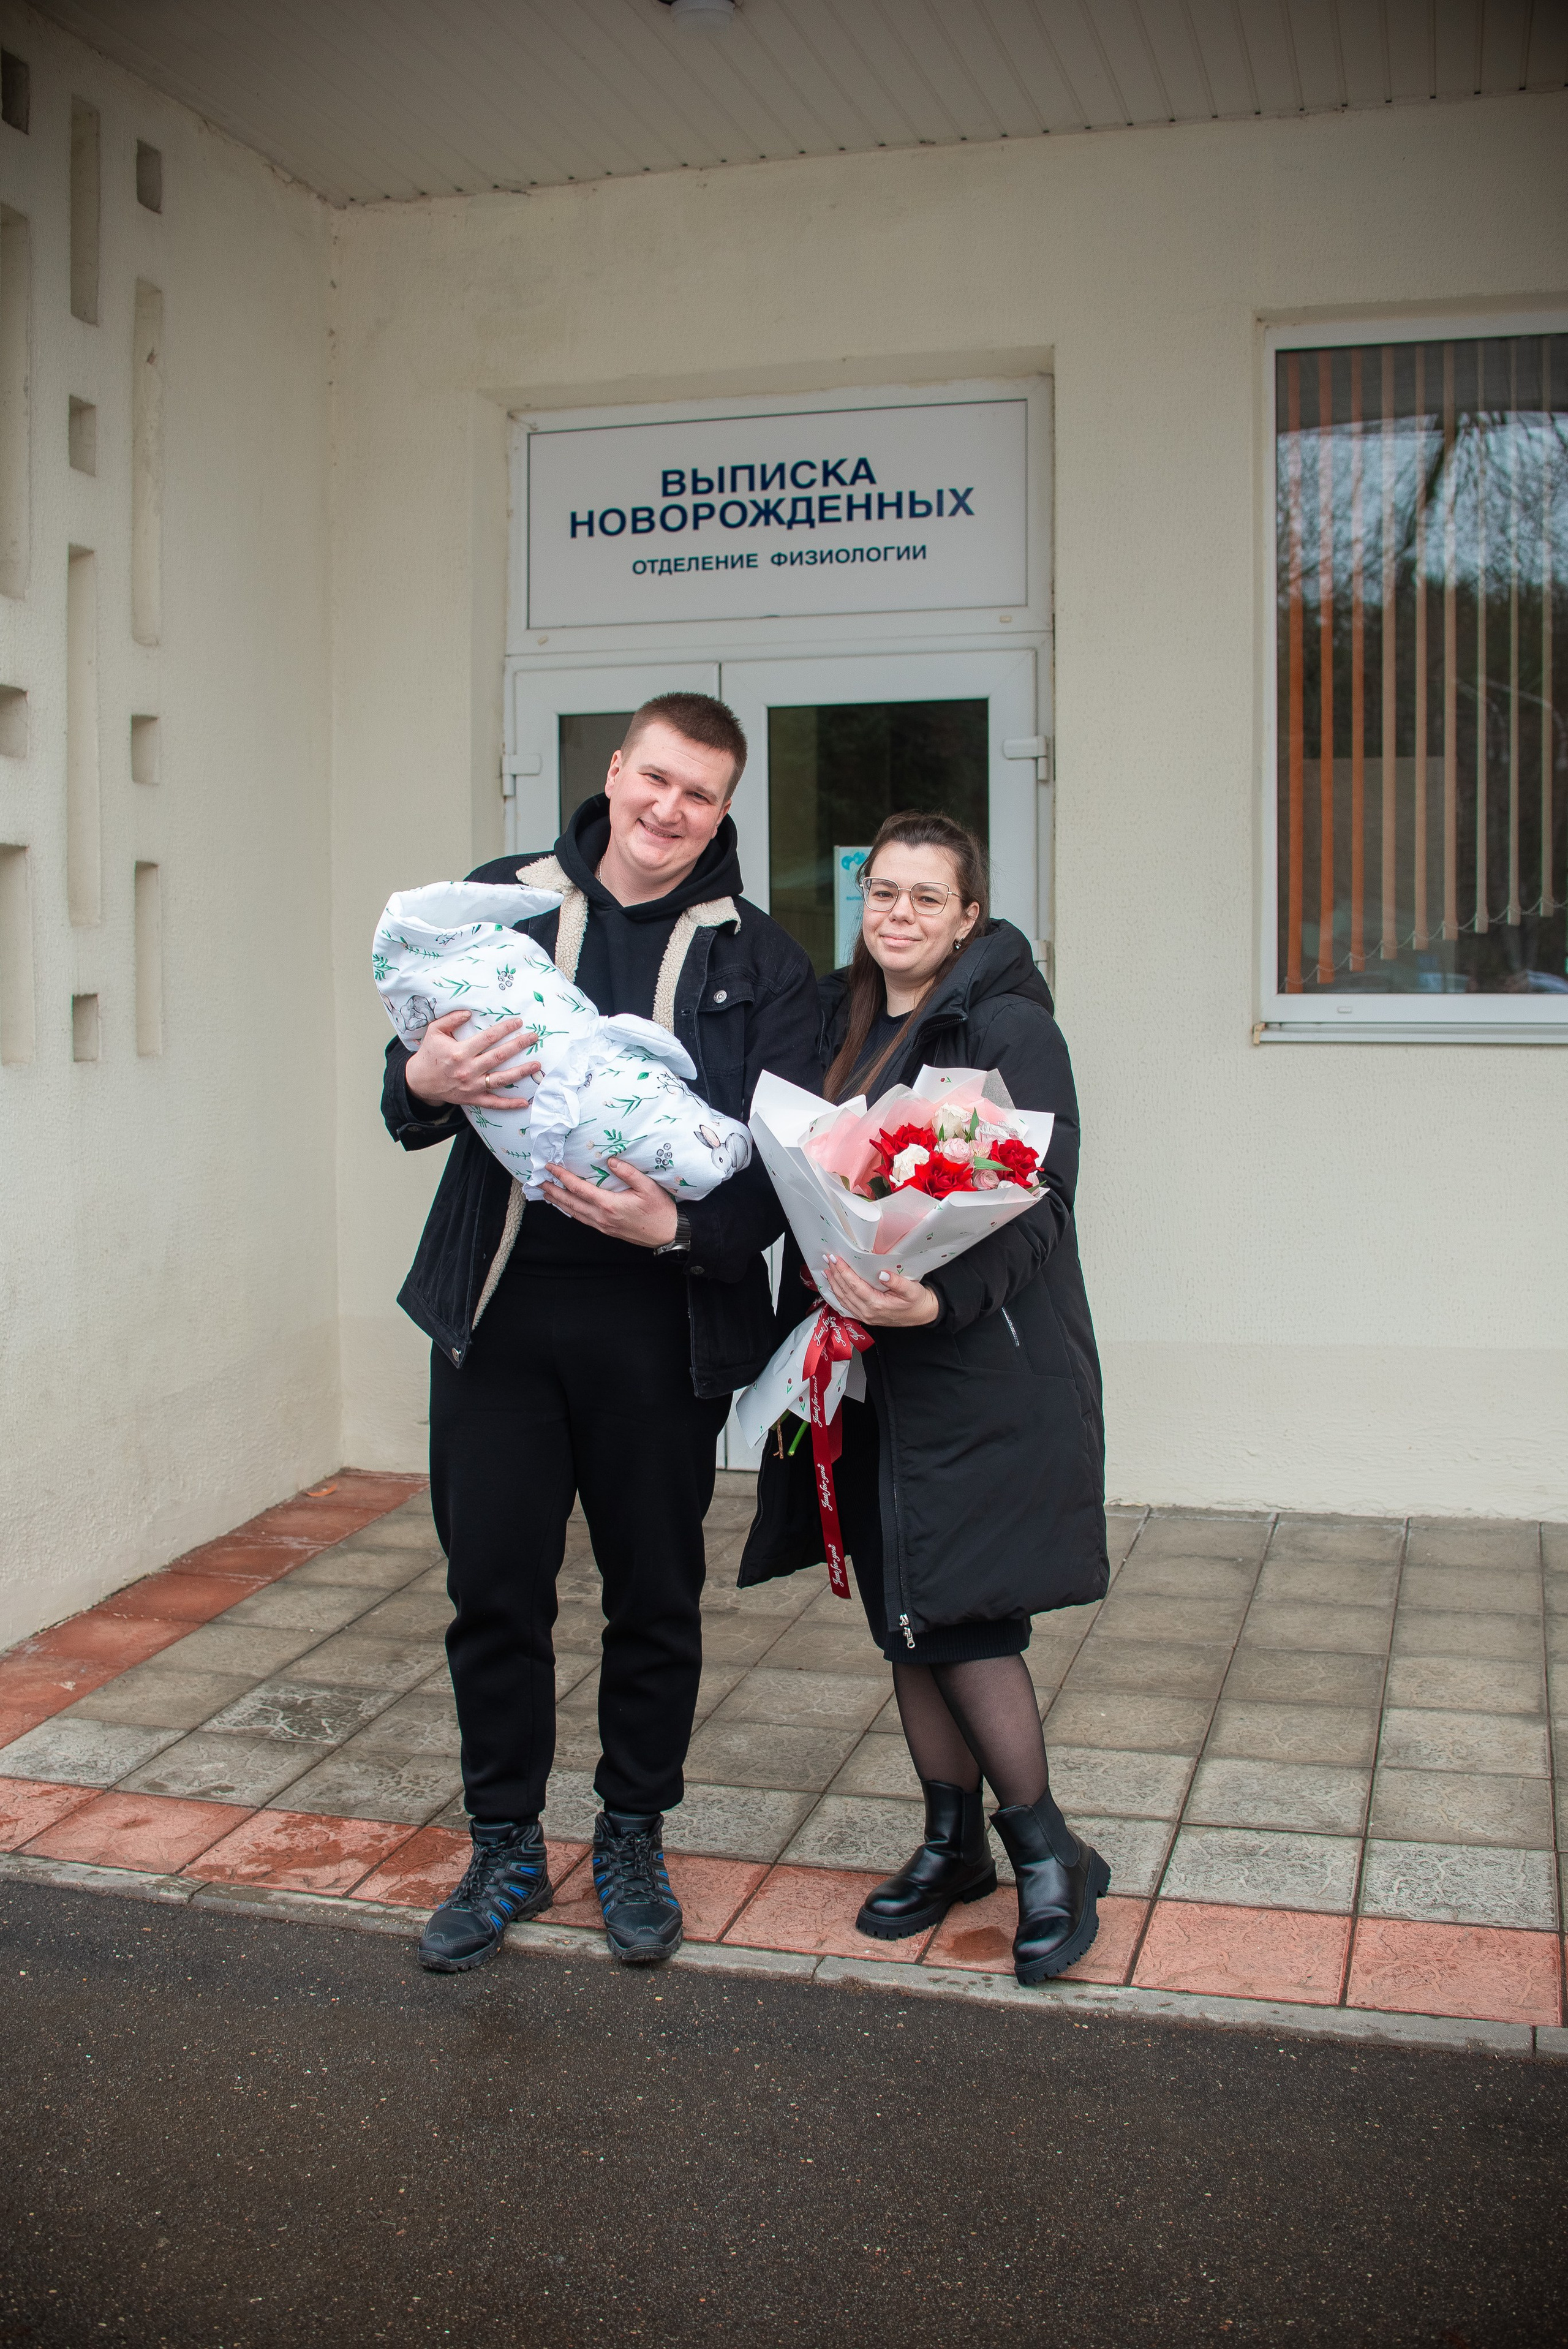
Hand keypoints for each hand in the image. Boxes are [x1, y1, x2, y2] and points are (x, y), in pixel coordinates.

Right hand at [405, 1012, 540, 1110]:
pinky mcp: (472, 1099)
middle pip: (499, 1056)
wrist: (419, 1082)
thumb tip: (469, 1012)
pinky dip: (509, 1104)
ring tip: (537, 1064)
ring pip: (501, 1079)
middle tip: (534, 1037)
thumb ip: (451, 1019)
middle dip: (518, 1045)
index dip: (504, 1029)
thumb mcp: (434, 1031)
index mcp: (459, 1051)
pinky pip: (493, 1103)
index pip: (488, 1038)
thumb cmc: (429, 1054)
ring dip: (521, 1072)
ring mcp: (471, 1086)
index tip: (518, 1022)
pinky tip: (525, 1102)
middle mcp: (467, 1069)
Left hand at [537, 1158, 679, 1248]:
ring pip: (574, 1213)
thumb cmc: (660, 1211)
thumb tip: (610, 1160)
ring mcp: (603, 1226)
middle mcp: (602, 1217)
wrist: (667, 1235)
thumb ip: (629, 1173)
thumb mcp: (648, 1187)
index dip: (562, 1177)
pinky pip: (583, 1220)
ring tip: (547, 1194)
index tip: (551, 1168)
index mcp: (609, 1205)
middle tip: (539, 1182)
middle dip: (553, 1192)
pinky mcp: (606, 1230)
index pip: (579, 1189)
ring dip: (559, 1203)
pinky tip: (567, 1207)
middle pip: (571, 1203)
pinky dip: (571, 1212)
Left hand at [820, 1254, 938, 1328]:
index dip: (844, 1272)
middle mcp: (868, 1313)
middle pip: (845, 1292)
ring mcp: (865, 1317)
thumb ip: (897, 1282)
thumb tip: (882, 1274)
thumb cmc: (916, 1301)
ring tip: (827, 1271)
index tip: (836, 1259)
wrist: (921, 1315)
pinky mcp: (865, 1317)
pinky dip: (838, 1295)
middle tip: (828, 1260)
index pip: (855, 1286)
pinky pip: (846, 1306)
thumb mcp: (912, 1290)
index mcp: (877, 1305)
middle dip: (835, 1274)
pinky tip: (833, 1287)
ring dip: (834, 1284)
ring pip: (843, 1300)